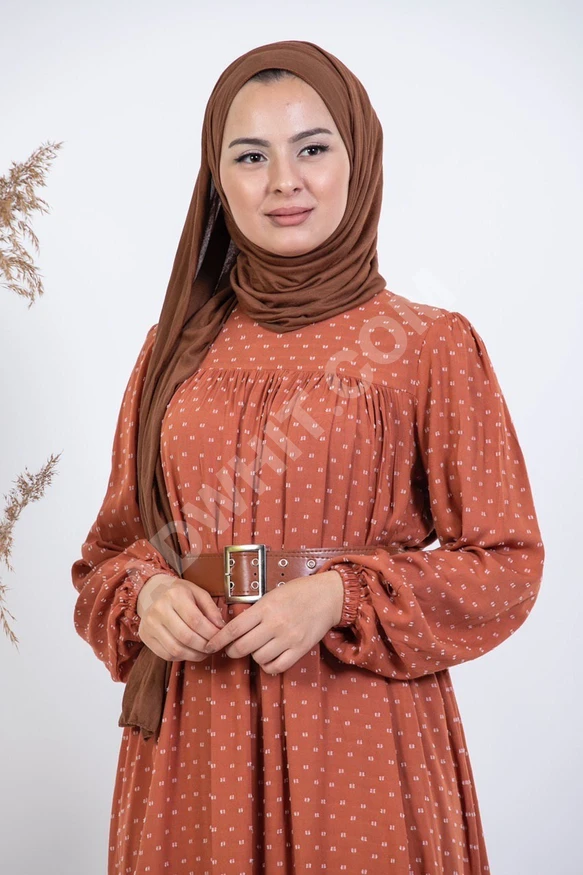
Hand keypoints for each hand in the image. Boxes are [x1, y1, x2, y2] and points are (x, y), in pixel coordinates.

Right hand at [136, 573, 224, 661]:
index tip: (220, 638)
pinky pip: (166, 654)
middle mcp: (159, 609)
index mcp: (174, 595)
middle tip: (214, 648)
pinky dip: (182, 657)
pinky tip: (191, 652)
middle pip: (186, 637)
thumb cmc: (180, 593)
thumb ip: (211, 609)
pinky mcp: (145, 637)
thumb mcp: (198, 593)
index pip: (195, 620)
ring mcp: (149, 624)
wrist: (153, 593)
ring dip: (194, 655)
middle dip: (204, 646)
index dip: (211, 633)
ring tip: (205, 652)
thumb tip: (221, 628)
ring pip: (176, 649)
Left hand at [203, 570, 343, 673]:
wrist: (327, 597)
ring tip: (258, 647)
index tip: (210, 646)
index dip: (218, 640)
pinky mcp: (300, 649)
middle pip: (242, 647)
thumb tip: (234, 629)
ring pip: (258, 658)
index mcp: (265, 608)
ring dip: (253, 655)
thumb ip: (254, 611)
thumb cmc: (297, 592)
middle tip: (232, 649)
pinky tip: (269, 657)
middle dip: (232, 651)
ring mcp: (288, 638)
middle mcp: (275, 624)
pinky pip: (276, 667)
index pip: (234, 628)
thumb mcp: (272, 595)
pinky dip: (268, 665)